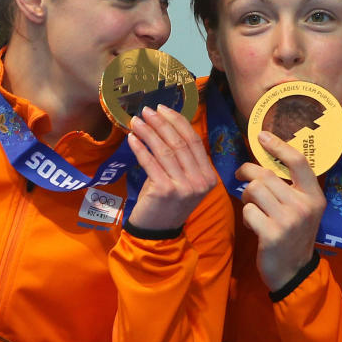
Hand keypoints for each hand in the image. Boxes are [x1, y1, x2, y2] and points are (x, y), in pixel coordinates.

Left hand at [126, 105, 217, 230]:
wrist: (158, 232)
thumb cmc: (168, 203)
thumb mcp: (184, 181)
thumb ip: (183, 160)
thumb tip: (168, 126)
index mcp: (209, 176)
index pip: (195, 141)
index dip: (178, 122)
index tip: (163, 109)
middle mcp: (201, 180)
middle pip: (180, 143)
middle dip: (162, 123)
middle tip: (147, 110)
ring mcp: (184, 186)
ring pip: (166, 150)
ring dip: (149, 132)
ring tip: (136, 121)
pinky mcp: (165, 190)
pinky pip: (151, 162)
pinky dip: (140, 148)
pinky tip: (132, 138)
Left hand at [235, 131, 325, 291]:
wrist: (294, 271)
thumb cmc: (294, 235)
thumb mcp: (303, 209)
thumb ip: (292, 187)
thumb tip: (266, 159)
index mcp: (315, 196)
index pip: (298, 162)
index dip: (279, 146)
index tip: (262, 135)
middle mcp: (304, 206)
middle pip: (267, 175)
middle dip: (249, 175)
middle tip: (241, 178)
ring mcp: (289, 221)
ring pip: (255, 190)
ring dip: (247, 198)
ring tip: (253, 209)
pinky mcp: (272, 234)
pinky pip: (248, 211)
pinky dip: (247, 216)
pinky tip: (254, 226)